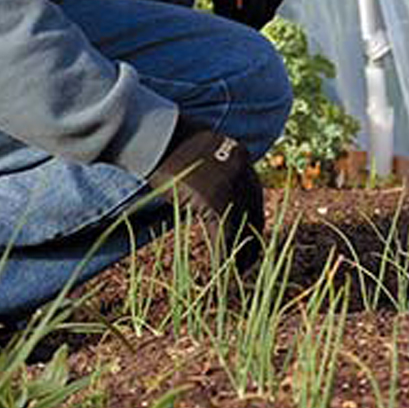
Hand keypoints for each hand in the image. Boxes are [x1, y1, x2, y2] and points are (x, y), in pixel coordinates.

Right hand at [146, 117, 263, 271]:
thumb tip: (217, 198)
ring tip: (234, 272)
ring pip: (241, 230)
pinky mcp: (213, 201)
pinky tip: (218, 271)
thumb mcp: (203, 153)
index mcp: (242, 157)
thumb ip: (216, 172)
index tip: (251, 241)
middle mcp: (242, 171)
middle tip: (246, 264)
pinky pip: (222, 237)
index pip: (255, 199)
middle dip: (252, 243)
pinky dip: (221, 257)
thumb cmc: (169, 145)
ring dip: (240, 255)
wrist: (153, 135)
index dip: (253, 224)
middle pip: (254, 216)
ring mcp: (229, 186)